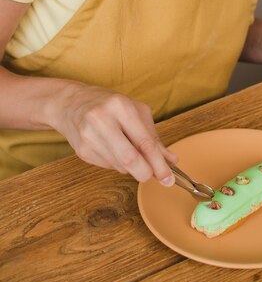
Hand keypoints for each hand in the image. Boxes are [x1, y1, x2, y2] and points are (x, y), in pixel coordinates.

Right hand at [48, 84, 177, 183]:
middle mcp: (102, 120)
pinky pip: (108, 167)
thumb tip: (171, 160)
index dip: (159, 163)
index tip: (169, 178)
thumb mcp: (134, 110)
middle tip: (151, 175)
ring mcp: (89, 137)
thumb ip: (153, 136)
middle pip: (130, 159)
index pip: (144, 142)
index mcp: (120, 106)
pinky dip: (117, 164)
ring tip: (128, 151)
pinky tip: (113, 150)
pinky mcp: (82, 151)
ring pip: (120, 166)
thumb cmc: (108, 104)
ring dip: (131, 167)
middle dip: (145, 173)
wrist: (70, 103)